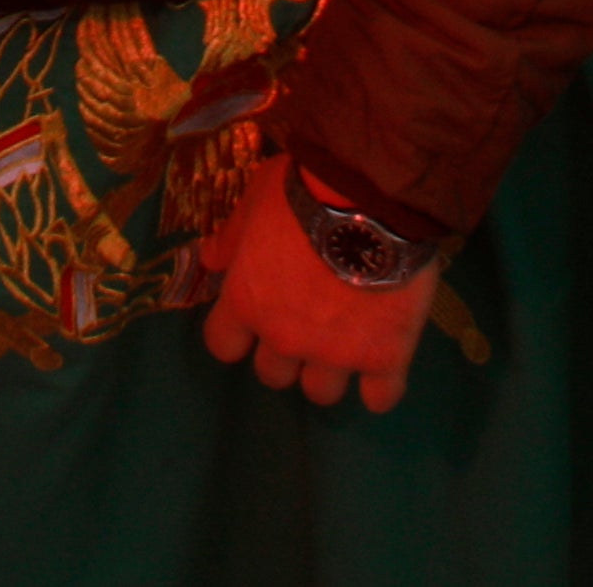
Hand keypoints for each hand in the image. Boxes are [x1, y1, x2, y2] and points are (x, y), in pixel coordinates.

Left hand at [195, 164, 433, 413]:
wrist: (370, 199)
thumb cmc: (302, 193)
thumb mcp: (254, 201)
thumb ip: (231, 237)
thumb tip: (208, 260)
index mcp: (247, 303)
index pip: (222, 345)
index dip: (236, 336)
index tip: (252, 321)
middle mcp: (284, 339)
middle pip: (273, 375)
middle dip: (286, 355)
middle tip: (307, 326)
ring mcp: (335, 354)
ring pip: (321, 392)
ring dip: (329, 371)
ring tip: (346, 343)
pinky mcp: (384, 357)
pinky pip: (380, 398)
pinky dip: (380, 388)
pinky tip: (384, 365)